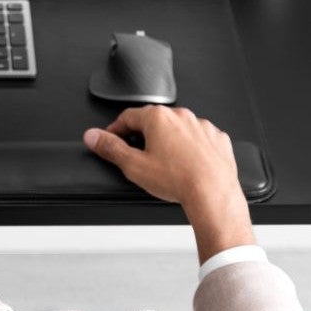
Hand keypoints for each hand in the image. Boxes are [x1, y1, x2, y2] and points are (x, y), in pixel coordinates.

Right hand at [84, 106, 254, 260]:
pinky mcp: (217, 138)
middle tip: (137, 155)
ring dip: (168, 141)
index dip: (116, 129)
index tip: (112, 138)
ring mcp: (201, 126)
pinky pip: (198, 138)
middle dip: (142, 135)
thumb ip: (110, 148)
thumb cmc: (179, 180)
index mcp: (158, 118)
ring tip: (164, 164)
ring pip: (178, 129)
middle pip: (154, 121)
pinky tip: (186, 165)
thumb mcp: (134, 166)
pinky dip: (191, 148)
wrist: (213, 193)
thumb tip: (94, 136)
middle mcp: (181, 116)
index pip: (128, 116)